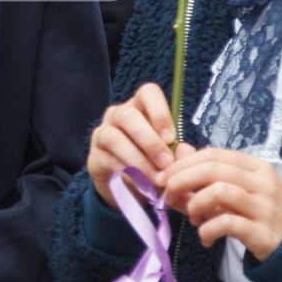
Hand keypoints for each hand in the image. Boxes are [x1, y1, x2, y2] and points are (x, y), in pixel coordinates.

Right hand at [88, 83, 182, 206]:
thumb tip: (186, 150)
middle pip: (128, 115)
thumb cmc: (153, 162)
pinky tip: (141, 183)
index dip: (160, 113)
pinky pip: (108, 159)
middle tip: (166, 163)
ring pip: (114, 137)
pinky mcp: (95, 157)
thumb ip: (179, 153)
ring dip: (137, 159)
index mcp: (141, 106)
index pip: (148, 93)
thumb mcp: (169, 156)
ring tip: (155, 177)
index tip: (171, 138)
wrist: (129, 188)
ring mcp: (103, 133)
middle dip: (149, 141)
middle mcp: (119, 114)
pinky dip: (126, 172)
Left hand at [161, 147, 281, 261]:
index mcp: (255, 166)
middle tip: (168, 196)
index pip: (213, 154)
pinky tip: (205, 237)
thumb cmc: (259, 211)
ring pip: (219, 191)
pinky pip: (226, 223)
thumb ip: (207, 172)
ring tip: (194, 218)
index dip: (183, 163)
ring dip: (195, 204)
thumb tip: (180, 150)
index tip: (163, 177)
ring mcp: (263, 206)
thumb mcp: (236, 189)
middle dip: (181, 180)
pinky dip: (207, 230)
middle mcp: (261, 182)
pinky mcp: (261, 232)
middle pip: (213, 169)